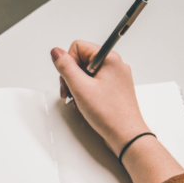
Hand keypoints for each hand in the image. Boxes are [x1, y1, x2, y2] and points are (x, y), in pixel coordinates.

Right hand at [50, 40, 149, 154]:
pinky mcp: (114, 88)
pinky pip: (95, 83)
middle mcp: (114, 65)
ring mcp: (116, 77)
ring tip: (78, 100)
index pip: (78, 47)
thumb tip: (56, 52)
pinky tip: (85, 103)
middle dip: (71, 75)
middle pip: (82, 59)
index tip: (69, 79)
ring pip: (87, 72)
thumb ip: (66, 67)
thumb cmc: (110, 114)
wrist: (126, 135)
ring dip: (78, 85)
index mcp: (109, 58)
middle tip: (71, 92)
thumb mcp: (80, 88)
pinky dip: (86, 92)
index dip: (68, 63)